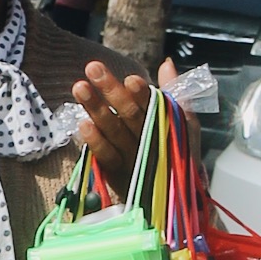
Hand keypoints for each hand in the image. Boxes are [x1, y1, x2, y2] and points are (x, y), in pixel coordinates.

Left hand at [72, 56, 180, 189]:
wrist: (172, 197)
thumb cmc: (173, 151)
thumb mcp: (180, 123)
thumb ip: (173, 92)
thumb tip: (166, 63)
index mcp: (168, 126)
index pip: (156, 106)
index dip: (143, 94)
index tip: (131, 80)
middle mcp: (151, 142)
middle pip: (130, 115)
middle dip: (111, 91)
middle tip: (93, 68)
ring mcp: (133, 159)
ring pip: (114, 131)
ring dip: (96, 109)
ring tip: (79, 87)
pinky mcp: (118, 174)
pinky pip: (106, 156)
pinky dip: (95, 141)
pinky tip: (83, 124)